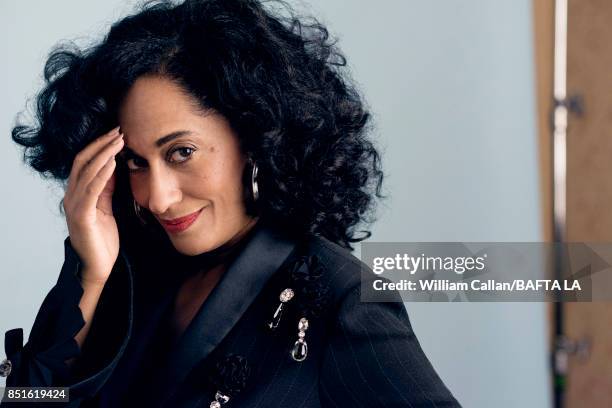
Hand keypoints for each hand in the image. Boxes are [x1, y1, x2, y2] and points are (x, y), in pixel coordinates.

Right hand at [63, 126, 124, 282]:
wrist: (98, 267)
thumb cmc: (103, 239)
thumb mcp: (107, 207)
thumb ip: (107, 188)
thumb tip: (113, 166)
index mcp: (78, 193)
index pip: (85, 161)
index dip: (99, 145)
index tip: (117, 133)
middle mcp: (72, 196)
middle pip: (83, 161)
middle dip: (101, 144)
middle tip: (119, 130)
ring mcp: (75, 205)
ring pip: (87, 172)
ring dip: (104, 154)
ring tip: (119, 141)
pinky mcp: (82, 216)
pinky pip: (91, 190)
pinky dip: (102, 174)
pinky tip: (113, 163)